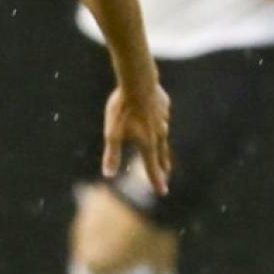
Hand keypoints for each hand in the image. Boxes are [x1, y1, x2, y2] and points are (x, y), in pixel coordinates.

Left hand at [102, 81, 170, 197]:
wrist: (139, 82)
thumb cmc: (123, 109)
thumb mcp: (112, 133)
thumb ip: (111, 154)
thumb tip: (108, 174)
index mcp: (148, 142)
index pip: (152, 167)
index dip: (156, 181)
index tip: (162, 192)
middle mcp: (160, 133)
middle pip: (162, 154)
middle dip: (163, 166)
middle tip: (166, 175)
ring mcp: (164, 119)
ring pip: (164, 135)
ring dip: (163, 146)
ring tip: (162, 152)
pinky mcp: (164, 106)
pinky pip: (162, 117)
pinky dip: (160, 122)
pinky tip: (157, 119)